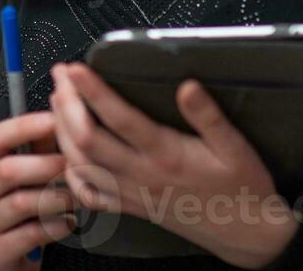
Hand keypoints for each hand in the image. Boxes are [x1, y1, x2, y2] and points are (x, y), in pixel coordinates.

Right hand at [0, 111, 77, 269]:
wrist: (12, 259)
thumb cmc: (24, 209)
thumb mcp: (29, 176)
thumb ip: (41, 147)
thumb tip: (62, 113)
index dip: (24, 126)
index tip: (54, 119)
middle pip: (7, 170)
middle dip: (46, 165)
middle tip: (73, 166)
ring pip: (21, 203)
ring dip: (56, 198)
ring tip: (77, 198)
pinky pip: (31, 234)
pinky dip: (57, 226)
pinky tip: (68, 223)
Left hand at [49, 63, 298, 268]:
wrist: (246, 234)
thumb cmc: (242, 186)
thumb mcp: (236, 147)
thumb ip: (209, 116)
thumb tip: (187, 86)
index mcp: (166, 155)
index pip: (119, 118)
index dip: (92, 91)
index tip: (74, 68)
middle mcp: (142, 174)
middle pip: (87, 139)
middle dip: (67, 103)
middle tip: (59, 75)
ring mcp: (133, 193)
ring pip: (82, 165)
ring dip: (62, 132)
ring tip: (56, 101)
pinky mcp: (132, 207)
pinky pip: (90, 195)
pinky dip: (71, 173)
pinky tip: (66, 153)